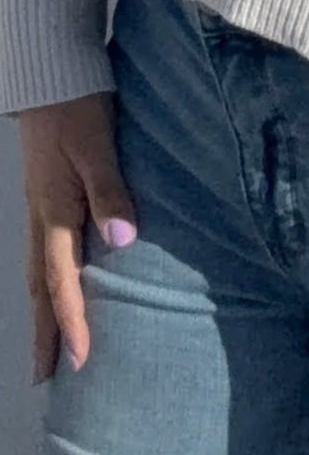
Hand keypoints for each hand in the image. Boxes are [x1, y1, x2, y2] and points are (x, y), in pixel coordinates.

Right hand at [18, 94, 136, 382]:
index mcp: (55, 210)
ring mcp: (40, 208)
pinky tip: (58, 289)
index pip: (63, 279)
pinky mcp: (46, 196)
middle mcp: (42, 217)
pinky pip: (43, 254)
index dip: (73, 321)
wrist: (50, 76)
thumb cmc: (78, 107)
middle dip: (46, 332)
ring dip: (44, 312)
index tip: (81, 361)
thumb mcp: (97, 145)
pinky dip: (47, 283)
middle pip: (42, 287)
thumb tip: (123, 240)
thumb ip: (111, 191)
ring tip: (49, 347)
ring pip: (39, 273)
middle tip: (47, 378)